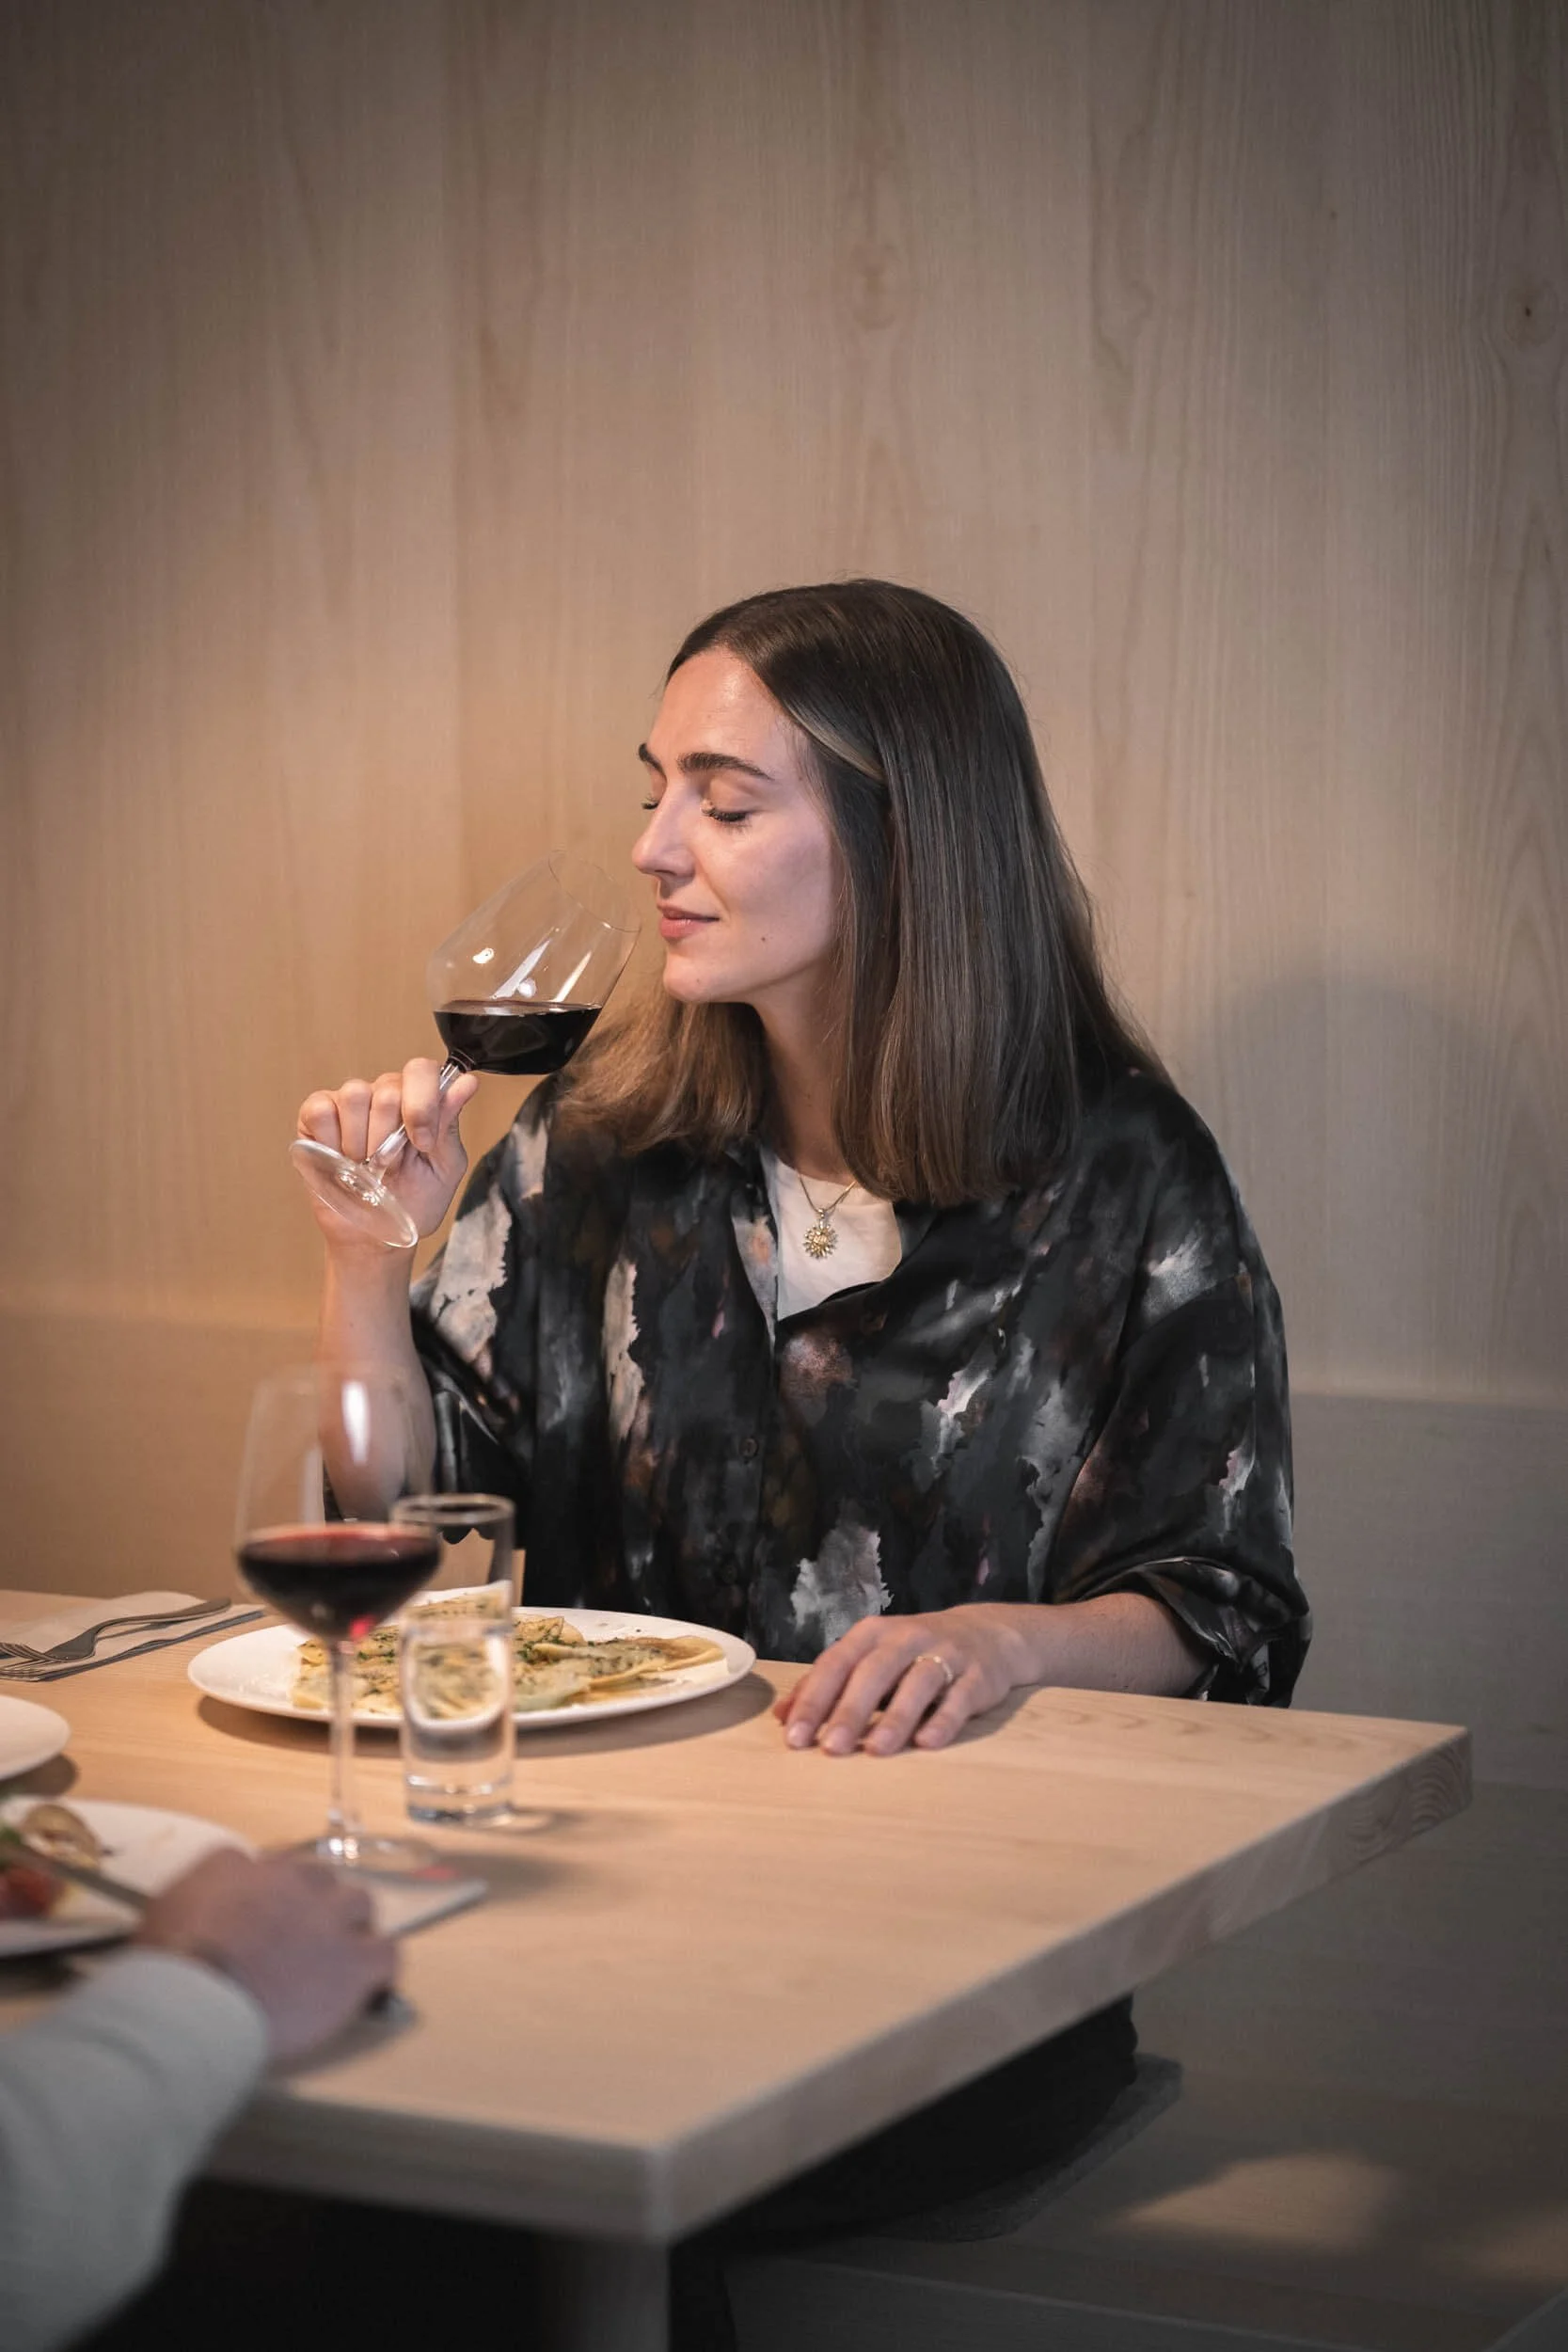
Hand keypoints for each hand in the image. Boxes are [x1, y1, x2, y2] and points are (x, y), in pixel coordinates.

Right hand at [133, 1849, 396, 2063]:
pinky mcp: (355, 1961)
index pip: (269, 1863)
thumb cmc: (168, 1965)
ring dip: (349, 1927)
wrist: (197, 2001)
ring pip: (358, 1903)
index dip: (269, 1894)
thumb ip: (197, 1894)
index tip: (263, 1918)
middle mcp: (291, 1880)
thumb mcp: (165, 1910)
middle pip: (318, 1878)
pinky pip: (387, 1952)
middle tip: (299, 1941)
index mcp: (241, 1866)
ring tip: (337, 1958)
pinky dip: (380, 1965)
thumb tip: (212, 1901)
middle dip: (312, 1904)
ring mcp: (329, 1918)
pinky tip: (369, 1983)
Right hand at [296, 1057, 479, 1246]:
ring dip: (361, 1141)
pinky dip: (331, 1140)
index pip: (421, 1070)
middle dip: (390, 1138)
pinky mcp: (316, 1117)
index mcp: (419, 1101)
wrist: (374, 1237)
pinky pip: (320, 1109)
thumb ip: (449, 1124)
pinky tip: (339, 1158)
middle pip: (388, 1090)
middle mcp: (385, 1094)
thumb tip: (466, 1083)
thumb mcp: (443, 1168)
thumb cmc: (412, 1203)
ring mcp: (349, 1103)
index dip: (422, 1104)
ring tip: (363, 1164)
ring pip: (354, 1094)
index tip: (422, 1143)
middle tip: (389, 1165)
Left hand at [773, 1606, 1034, 1756]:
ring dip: (896, 1717)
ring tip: (877, 1750)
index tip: (794, 1736)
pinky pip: (959, 1697)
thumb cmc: (912, 1654)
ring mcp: (944, 1654)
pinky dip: (944, 1719)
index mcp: (871, 1635)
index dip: (814, 1700)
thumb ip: (827, 1685)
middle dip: (850, 1711)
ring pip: (917, 1682)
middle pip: (873, 1672)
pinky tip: (928, 1742)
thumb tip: (782, 1716)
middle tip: (831, 1748)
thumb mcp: (868, 1659)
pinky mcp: (977, 1675)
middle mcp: (905, 1638)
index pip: (835, 1664)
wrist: (986, 1634)